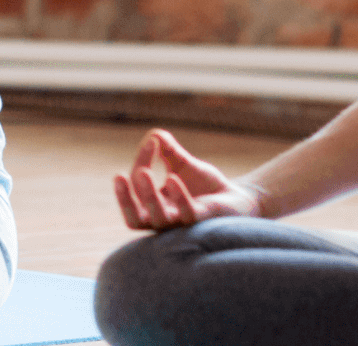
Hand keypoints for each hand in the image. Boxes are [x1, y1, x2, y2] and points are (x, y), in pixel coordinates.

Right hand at [111, 128, 262, 231]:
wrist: (238, 198)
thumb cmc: (206, 186)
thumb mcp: (184, 165)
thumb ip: (169, 151)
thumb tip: (154, 135)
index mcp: (154, 205)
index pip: (138, 186)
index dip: (141, 162)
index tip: (152, 141)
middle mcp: (164, 219)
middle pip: (135, 219)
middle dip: (124, 199)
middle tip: (119, 176)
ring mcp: (182, 223)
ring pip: (158, 219)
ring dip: (148, 196)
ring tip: (143, 173)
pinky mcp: (202, 221)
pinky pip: (186, 214)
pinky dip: (178, 197)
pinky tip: (173, 178)